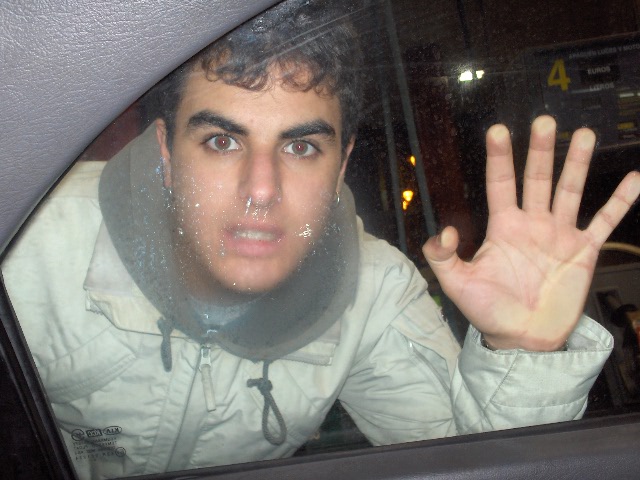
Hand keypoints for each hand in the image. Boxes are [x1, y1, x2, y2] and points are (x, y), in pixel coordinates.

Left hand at [422, 115, 639, 350]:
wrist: (522, 339)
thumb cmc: (489, 311)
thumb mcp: (457, 284)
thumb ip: (442, 257)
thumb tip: (441, 231)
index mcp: (503, 226)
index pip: (500, 184)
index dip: (499, 158)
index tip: (498, 131)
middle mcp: (533, 223)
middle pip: (538, 179)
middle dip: (540, 151)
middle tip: (544, 121)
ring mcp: (559, 235)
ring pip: (570, 192)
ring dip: (577, 164)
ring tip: (583, 134)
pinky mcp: (583, 251)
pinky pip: (604, 222)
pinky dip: (619, 202)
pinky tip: (634, 179)